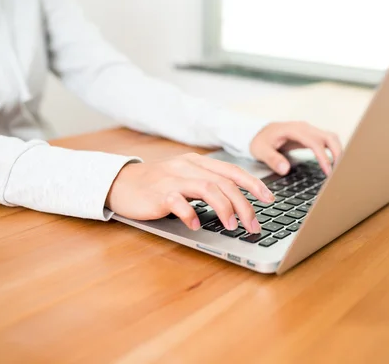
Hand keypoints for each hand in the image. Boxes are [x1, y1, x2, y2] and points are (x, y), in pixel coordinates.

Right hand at [106, 153, 273, 232]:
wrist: (120, 185)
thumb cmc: (157, 185)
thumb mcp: (186, 179)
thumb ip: (208, 186)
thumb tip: (238, 204)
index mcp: (198, 162)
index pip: (232, 171)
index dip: (253, 184)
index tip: (269, 199)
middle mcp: (188, 166)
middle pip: (224, 182)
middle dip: (244, 204)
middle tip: (254, 225)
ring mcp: (172, 178)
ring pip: (207, 188)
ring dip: (224, 208)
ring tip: (233, 226)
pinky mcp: (158, 193)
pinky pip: (178, 202)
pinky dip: (190, 214)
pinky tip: (196, 226)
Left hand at [250, 121, 342, 175]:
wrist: (262, 132)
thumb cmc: (262, 141)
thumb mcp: (260, 150)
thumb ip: (272, 159)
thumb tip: (285, 169)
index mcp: (293, 130)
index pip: (314, 142)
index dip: (323, 156)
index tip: (328, 171)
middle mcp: (305, 128)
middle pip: (329, 137)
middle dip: (338, 153)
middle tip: (340, 172)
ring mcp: (310, 131)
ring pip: (332, 138)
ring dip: (338, 152)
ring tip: (340, 170)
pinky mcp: (312, 136)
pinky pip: (328, 142)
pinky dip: (334, 151)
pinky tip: (335, 164)